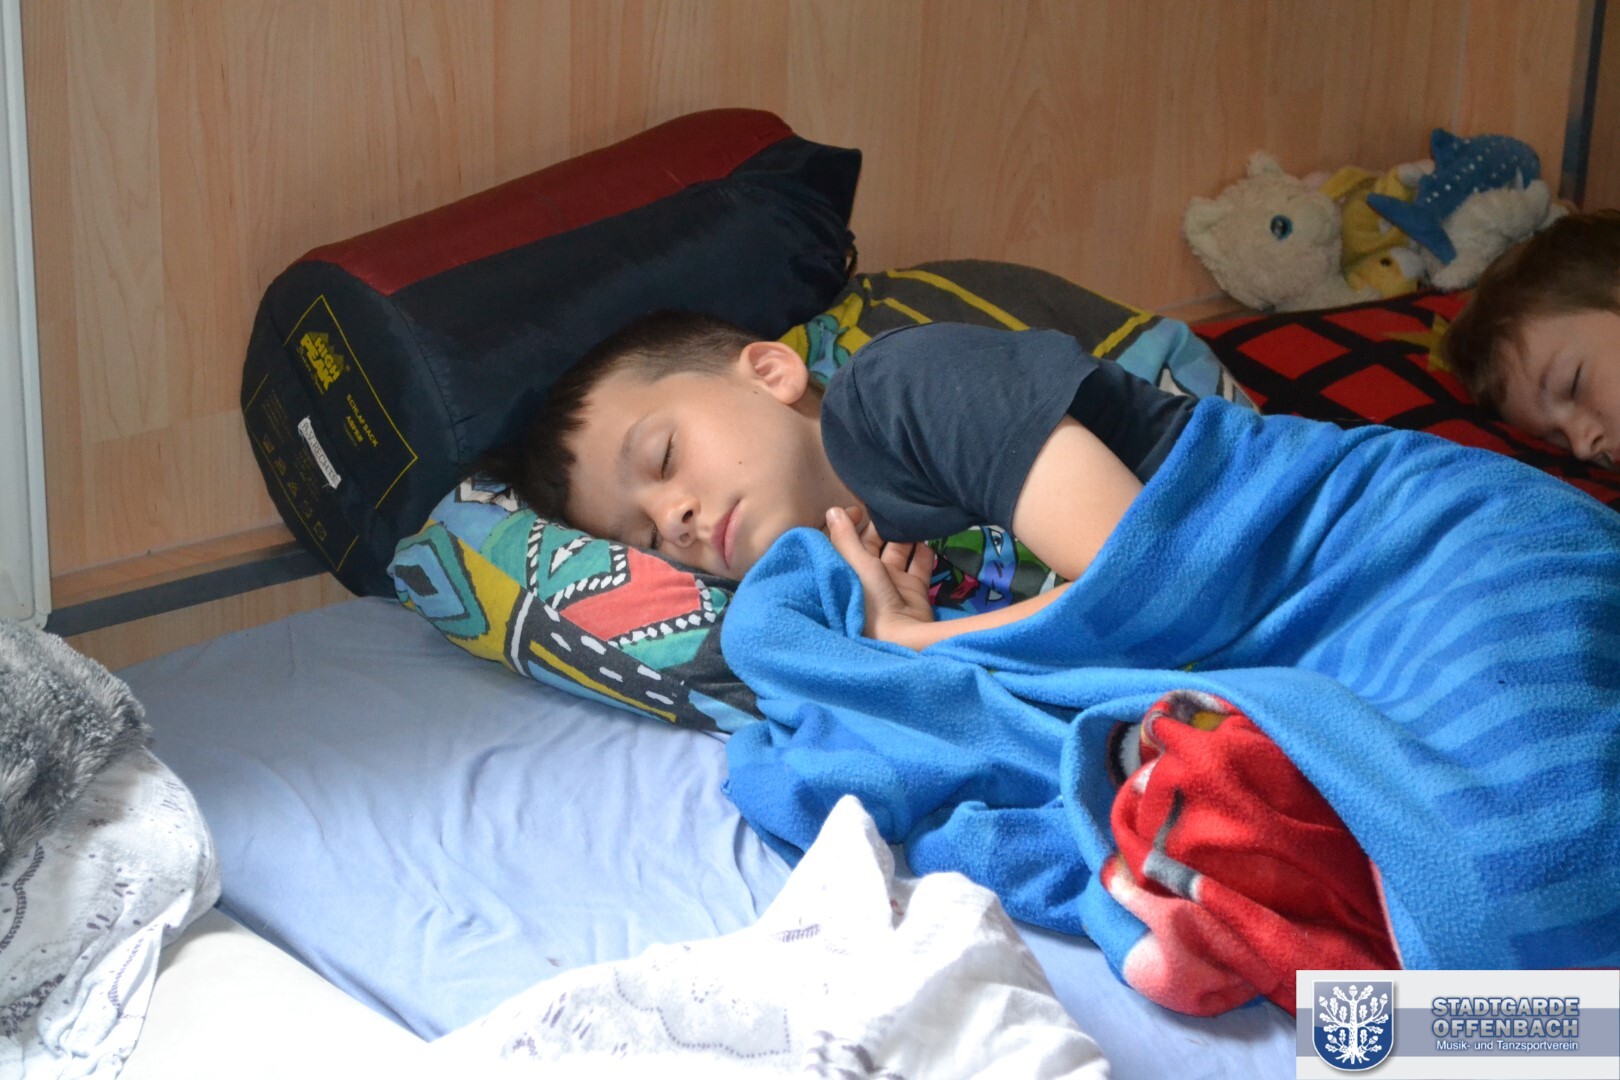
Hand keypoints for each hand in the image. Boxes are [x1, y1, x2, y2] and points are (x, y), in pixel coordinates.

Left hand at [824, 506, 936, 647]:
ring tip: (913, 516)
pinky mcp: (914, 591)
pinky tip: (928, 535)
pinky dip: (924, 551)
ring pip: (899, 551)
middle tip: (894, 508)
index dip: (851, 523)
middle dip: (883, 526)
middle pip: (874, 544)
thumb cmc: (870, 600)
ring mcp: (893, 584)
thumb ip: (845, 537)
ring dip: (906, 535)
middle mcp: (869, 577)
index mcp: (848, 571)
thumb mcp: (855, 565)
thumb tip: (832, 509)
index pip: (846, 541)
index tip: (861, 509)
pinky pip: (920, 566)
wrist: (901, 638)